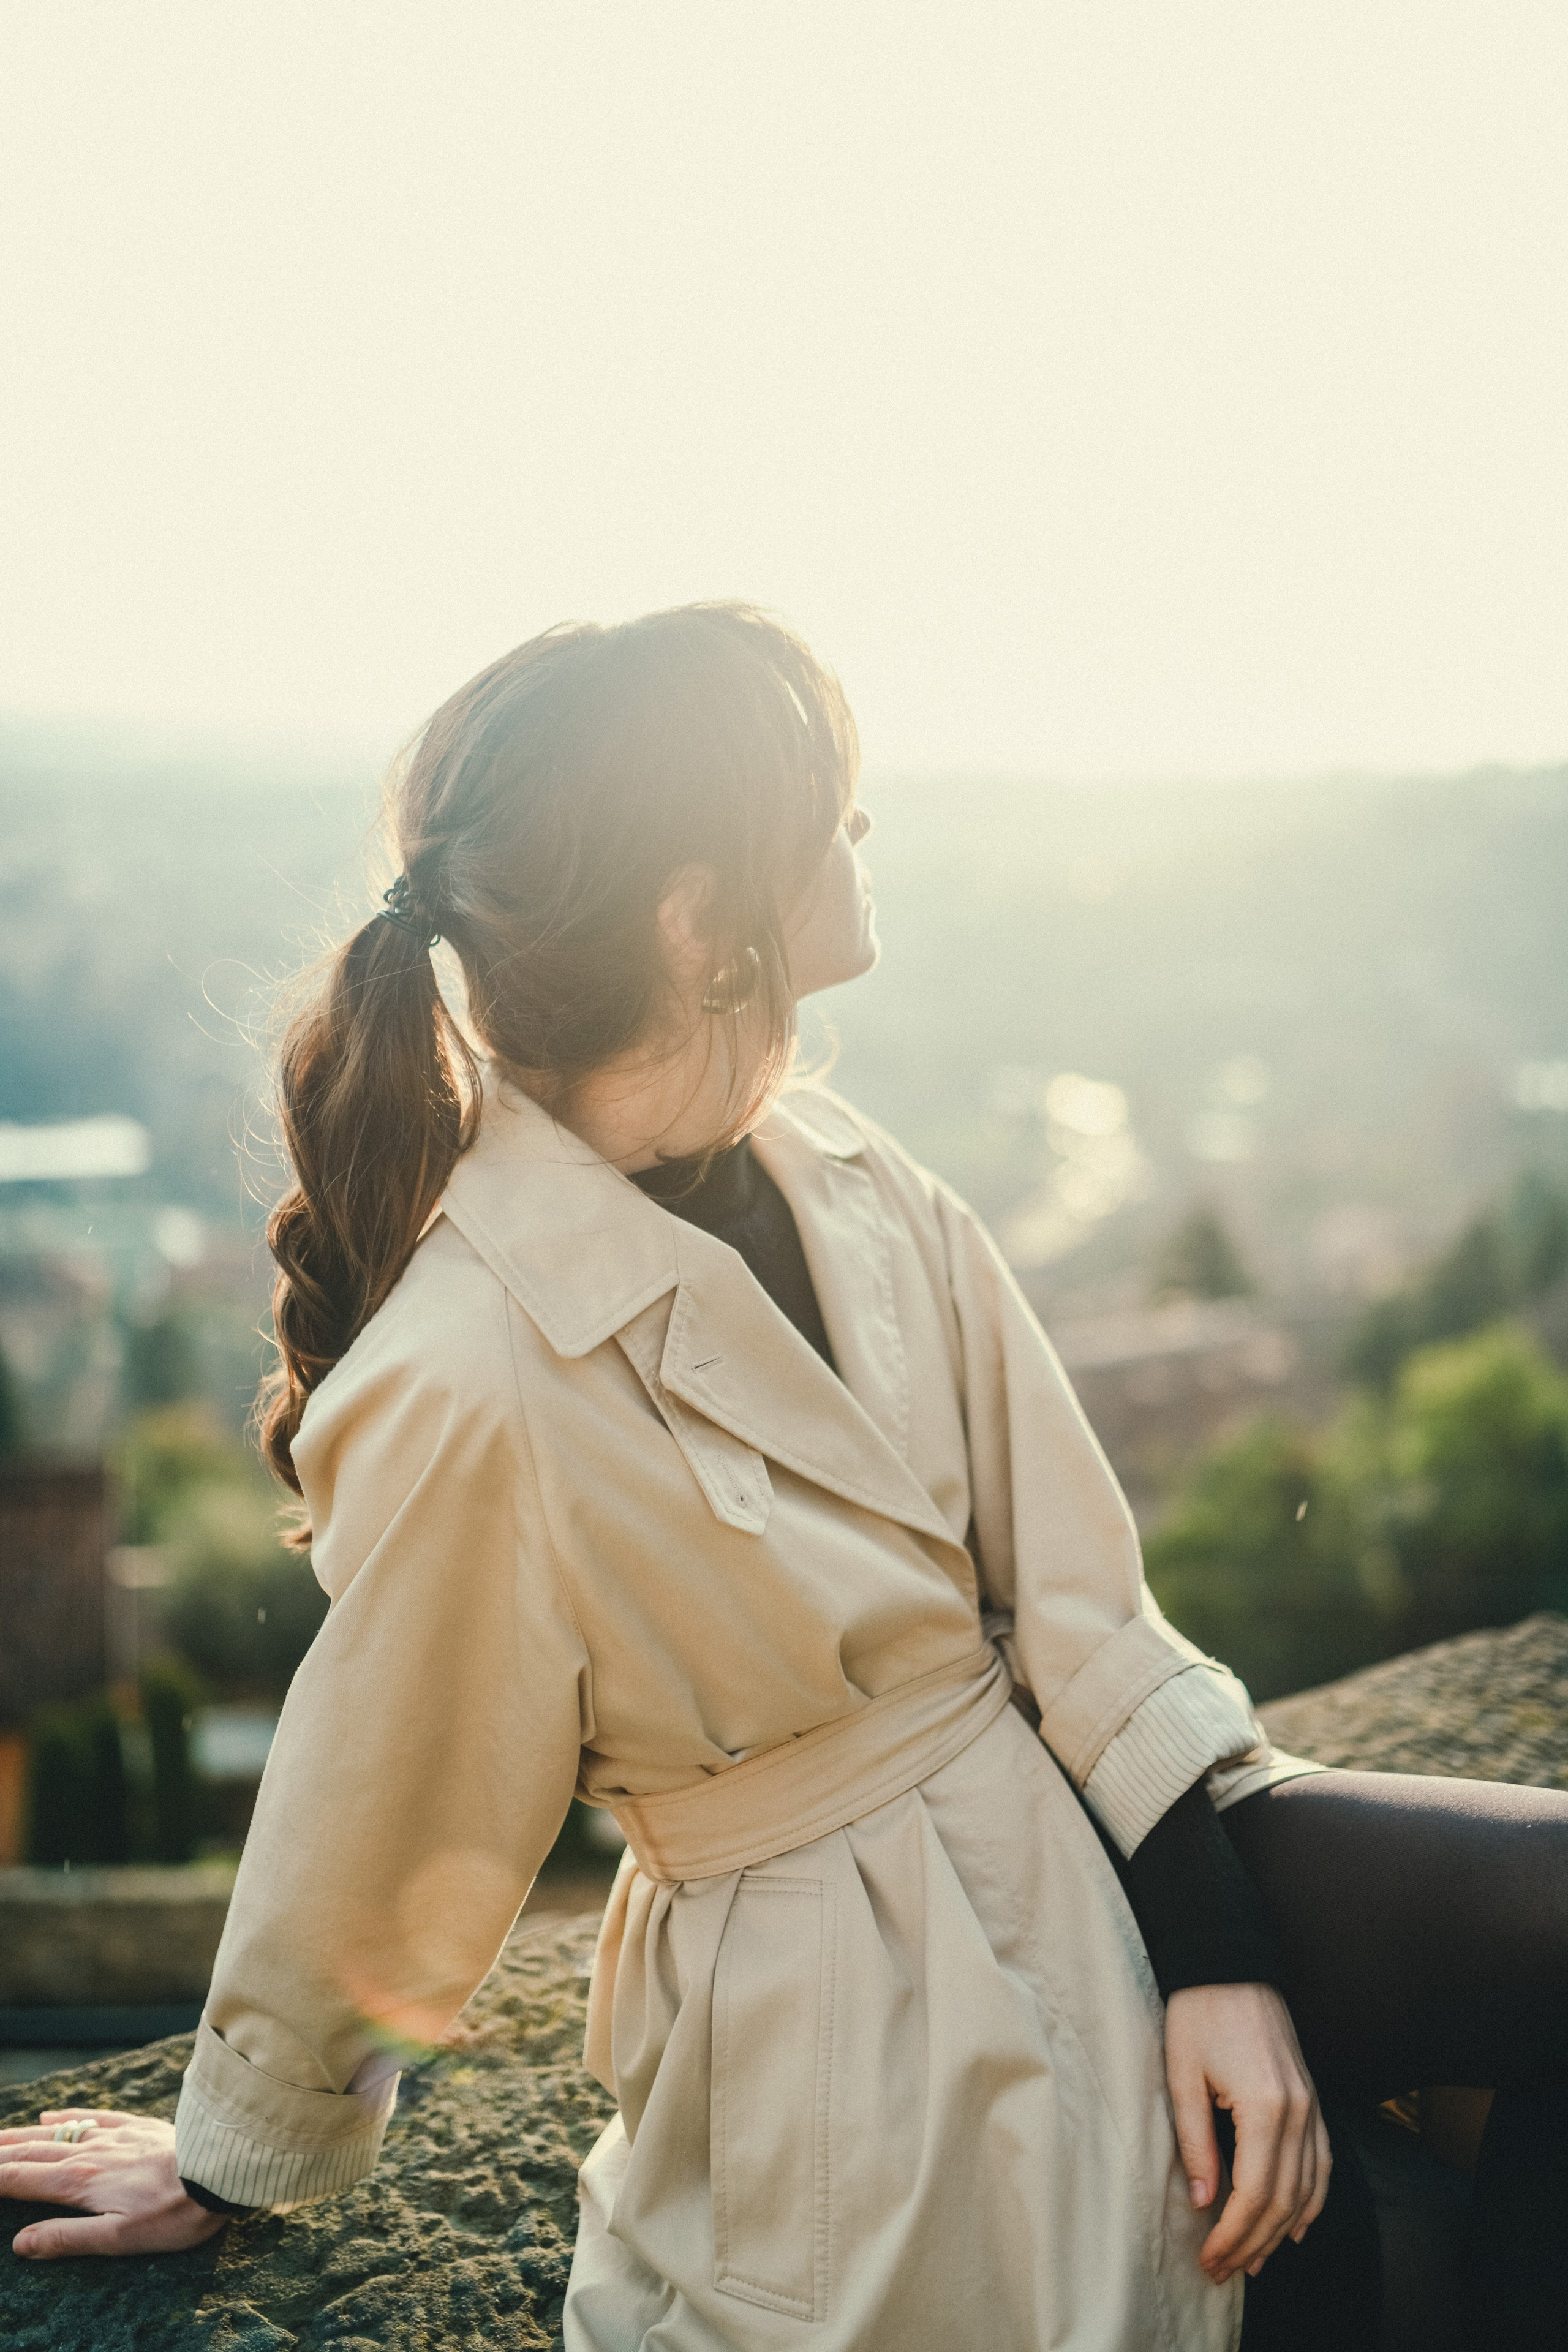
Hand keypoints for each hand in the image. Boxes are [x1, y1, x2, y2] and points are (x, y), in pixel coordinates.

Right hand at [0, 2109, 228, 2258]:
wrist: (221, 2169)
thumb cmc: (173, 2213)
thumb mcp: (118, 2238)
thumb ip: (67, 2238)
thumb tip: (21, 2243)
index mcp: (80, 2183)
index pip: (22, 2180)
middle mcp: (91, 2153)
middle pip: (33, 2151)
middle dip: (1, 2153)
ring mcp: (114, 2135)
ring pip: (57, 2132)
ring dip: (24, 2135)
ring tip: (0, 2137)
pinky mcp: (137, 2126)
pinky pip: (93, 2117)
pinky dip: (66, 2117)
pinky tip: (52, 2116)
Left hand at [1164, 1983, 1330, 2286]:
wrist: (1230, 1963)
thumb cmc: (1200, 2012)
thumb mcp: (1182, 2075)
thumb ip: (1195, 2141)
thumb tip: (1204, 2201)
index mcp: (1266, 2107)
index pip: (1254, 2194)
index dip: (1233, 2235)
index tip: (1210, 2260)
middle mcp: (1298, 2111)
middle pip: (1283, 2200)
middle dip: (1253, 2242)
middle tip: (1223, 2270)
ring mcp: (1311, 2104)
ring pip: (1307, 2188)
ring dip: (1281, 2230)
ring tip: (1254, 2259)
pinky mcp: (1312, 2098)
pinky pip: (1322, 2161)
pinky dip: (1312, 2199)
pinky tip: (1296, 2224)